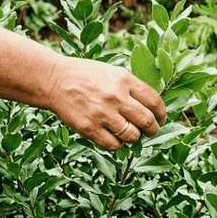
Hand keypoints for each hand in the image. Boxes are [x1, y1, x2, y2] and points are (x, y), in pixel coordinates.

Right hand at [44, 57, 167, 150]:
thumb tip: (152, 107)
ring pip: (132, 136)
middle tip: (151, 131)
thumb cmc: (85, 76)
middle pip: (147, 120)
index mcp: (124, 80)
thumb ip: (131, 87)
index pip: (154, 101)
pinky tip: (115, 138)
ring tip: (131, 134)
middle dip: (153, 129)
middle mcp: (116, 96)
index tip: (161, 118)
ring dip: (135, 138)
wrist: (54, 80)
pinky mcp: (89, 128)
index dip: (162, 113)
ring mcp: (102, 113)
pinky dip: (118, 145)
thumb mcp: (112, 72)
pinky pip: (113, 145)